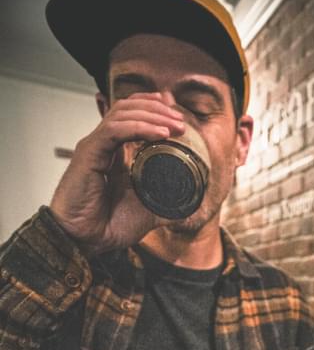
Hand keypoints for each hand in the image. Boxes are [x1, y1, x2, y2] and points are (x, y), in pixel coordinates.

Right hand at [50, 93, 185, 253]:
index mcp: (114, 153)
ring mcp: (95, 147)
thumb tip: (190, 204)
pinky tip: (160, 133)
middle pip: (128, 108)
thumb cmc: (109, 227)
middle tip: (181, 122)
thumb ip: (166, 203)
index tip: (177, 116)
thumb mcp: (148, 211)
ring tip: (175, 126)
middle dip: (157, 109)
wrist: (87, 242)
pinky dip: (139, 127)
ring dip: (152, 115)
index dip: (153, 107)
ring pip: (122, 113)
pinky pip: (114, 131)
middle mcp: (103, 144)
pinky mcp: (88, 153)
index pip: (131, 115)